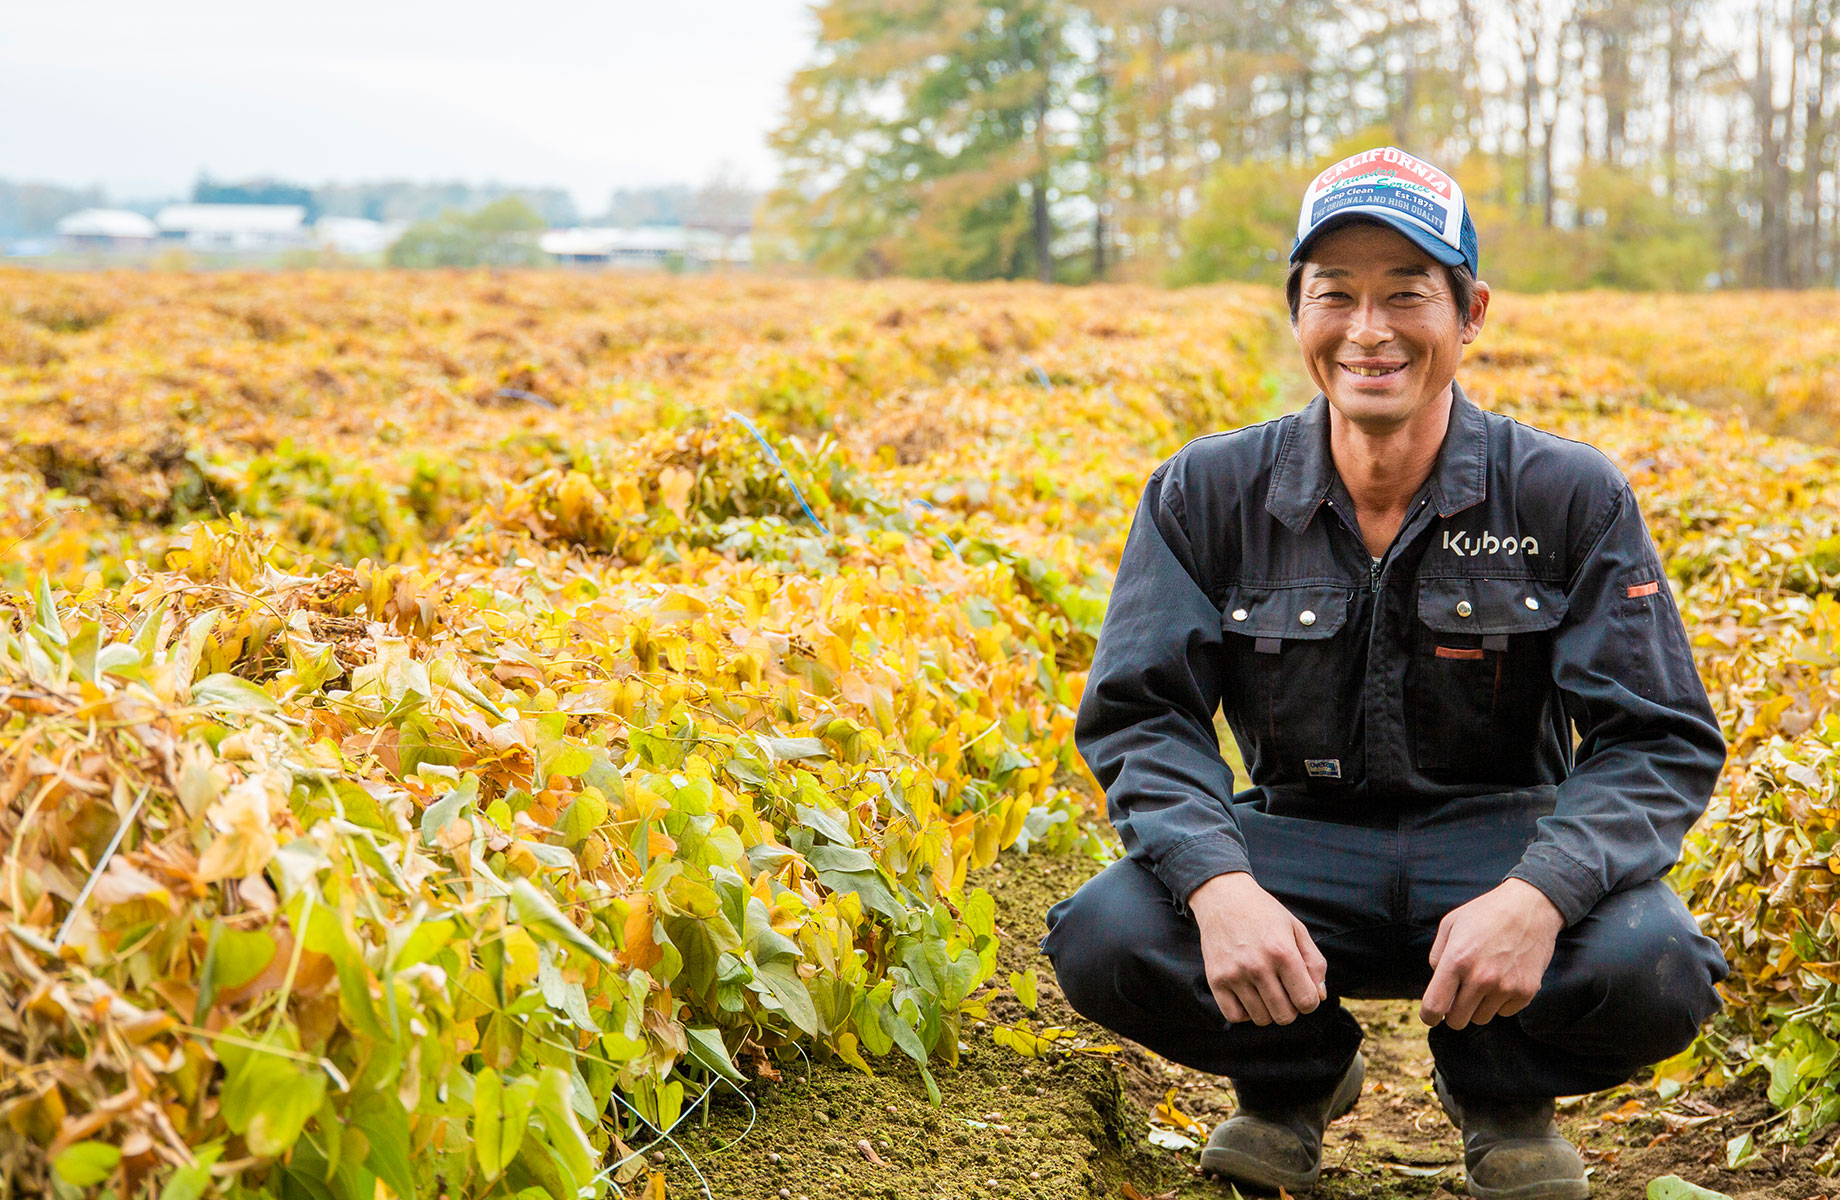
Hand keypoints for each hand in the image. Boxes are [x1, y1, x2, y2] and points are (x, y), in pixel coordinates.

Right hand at [1188, 872, 1327, 1025]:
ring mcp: (1234, 974)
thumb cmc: (1263, 912)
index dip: (1309, 1001)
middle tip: (1284, 992)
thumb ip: (1315, 962)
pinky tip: (1248, 996)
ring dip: (1268, 1010)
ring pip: (1261, 1019)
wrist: (1223, 897)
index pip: (1307, 1001)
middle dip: (1290, 1008)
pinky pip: (1234, 1016)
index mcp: (1283, 952)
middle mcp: (1258, 966)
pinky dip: (1245, 1012)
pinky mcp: (1215, 979)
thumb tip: (1319, 996)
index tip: (1302, 991)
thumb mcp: (1296, 929)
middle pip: (1285, 1016)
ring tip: (1266, 991)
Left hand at [1419, 878, 1564, 1029]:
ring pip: (1481, 1019)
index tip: (1431, 1015)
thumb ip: (1436, 957)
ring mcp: (1506, 987)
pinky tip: (1504, 978)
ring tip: (1484, 980)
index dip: (1429, 1015)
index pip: (1434, 1006)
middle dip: (1453, 1013)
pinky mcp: (1527, 991)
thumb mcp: (1450, 925)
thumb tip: (1437, 986)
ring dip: (1478, 1006)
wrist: (1530, 907)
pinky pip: (1505, 1013)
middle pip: (1457, 1021)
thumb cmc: (1486, 914)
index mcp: (1457, 960)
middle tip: (1458, 997)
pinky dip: (1501, 1002)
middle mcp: (1481, 977)